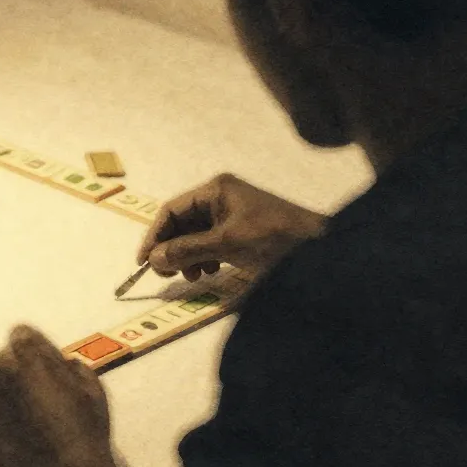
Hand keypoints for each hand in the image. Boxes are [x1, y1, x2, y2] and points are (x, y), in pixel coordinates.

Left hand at [0, 326, 119, 466]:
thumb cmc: (84, 427)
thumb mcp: (90, 385)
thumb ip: (69, 365)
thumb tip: (60, 363)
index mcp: (26, 354)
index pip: (21, 334)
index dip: (35, 350)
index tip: (44, 366)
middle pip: (3, 358)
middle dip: (17, 370)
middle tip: (36, 393)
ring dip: (4, 392)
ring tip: (26, 416)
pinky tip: (14, 431)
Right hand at [137, 173, 326, 279]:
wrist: (322, 248)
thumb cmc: (273, 238)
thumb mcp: (225, 244)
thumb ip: (186, 250)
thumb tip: (154, 259)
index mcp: (215, 190)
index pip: (171, 210)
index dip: (154, 236)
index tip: (144, 263)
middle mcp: (221, 197)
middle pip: (182, 223)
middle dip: (172, 249)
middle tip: (168, 275)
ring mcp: (233, 214)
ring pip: (196, 235)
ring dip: (188, 257)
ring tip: (194, 276)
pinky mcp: (244, 231)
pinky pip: (212, 243)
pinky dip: (205, 258)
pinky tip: (211, 272)